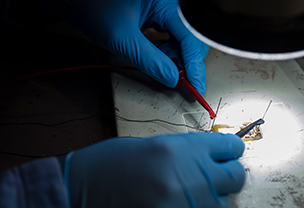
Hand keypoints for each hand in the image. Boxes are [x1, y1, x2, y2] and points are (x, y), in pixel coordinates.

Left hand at [44, 0, 208, 94]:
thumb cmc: (90, 6)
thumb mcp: (121, 38)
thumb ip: (149, 60)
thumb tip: (172, 78)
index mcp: (165, 1)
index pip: (191, 37)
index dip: (194, 65)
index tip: (195, 86)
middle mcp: (167, 3)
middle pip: (191, 37)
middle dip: (186, 61)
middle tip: (180, 81)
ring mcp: (162, 8)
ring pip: (182, 38)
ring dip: (177, 58)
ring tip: (165, 70)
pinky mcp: (155, 14)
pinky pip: (171, 35)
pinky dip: (168, 51)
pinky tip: (161, 59)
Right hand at [63, 133, 244, 207]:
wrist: (73, 197)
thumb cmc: (109, 167)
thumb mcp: (150, 147)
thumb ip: (187, 153)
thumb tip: (214, 159)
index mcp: (183, 149)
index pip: (231, 147)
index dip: (230, 151)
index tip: (229, 155)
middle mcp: (190, 179)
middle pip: (234, 179)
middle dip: (224, 179)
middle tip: (207, 181)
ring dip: (204, 206)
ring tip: (176, 201)